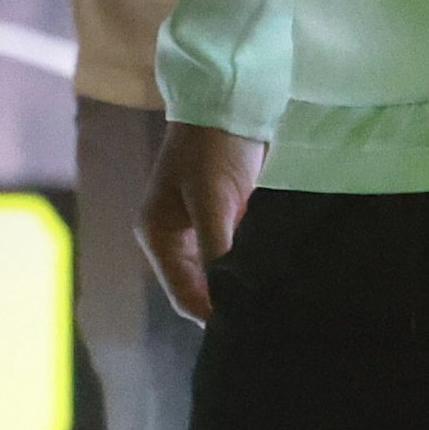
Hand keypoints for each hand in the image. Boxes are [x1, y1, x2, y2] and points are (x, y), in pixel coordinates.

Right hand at [140, 122, 265, 324]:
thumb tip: (226, 297)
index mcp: (158, 235)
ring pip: (217, 271)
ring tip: (267, 304)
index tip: (243, 331)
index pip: (184, 294)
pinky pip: (232, 250)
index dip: (211, 314)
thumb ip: (217, 248)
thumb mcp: (212, 199)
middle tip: (260, 321)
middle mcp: (174, 236)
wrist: (229, 98)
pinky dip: (247, 262)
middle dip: (225, 302)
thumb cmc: (213, 147)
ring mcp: (198, 225)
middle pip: (199, 286)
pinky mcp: (222, 213)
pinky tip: (270, 273)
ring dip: (237, 283)